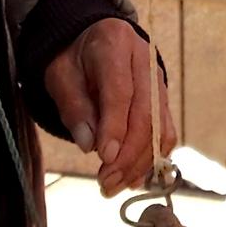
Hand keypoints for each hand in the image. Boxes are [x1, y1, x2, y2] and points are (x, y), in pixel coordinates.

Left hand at [41, 18, 164, 194]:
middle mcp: (145, 60)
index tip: (105, 159)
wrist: (93, 40)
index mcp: (115, 44)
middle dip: (128, 154)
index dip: (115, 127)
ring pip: (159, 128)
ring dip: (140, 162)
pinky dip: (153, 158)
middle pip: (146, 114)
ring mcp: (159, 81)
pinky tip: (134, 178)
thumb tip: (89, 144)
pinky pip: (165, 132)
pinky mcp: (163, 100)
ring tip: (115, 186)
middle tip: (106, 182)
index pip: (121, 92)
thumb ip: (73, 106)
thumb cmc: (74, 59)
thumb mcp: (60, 75)